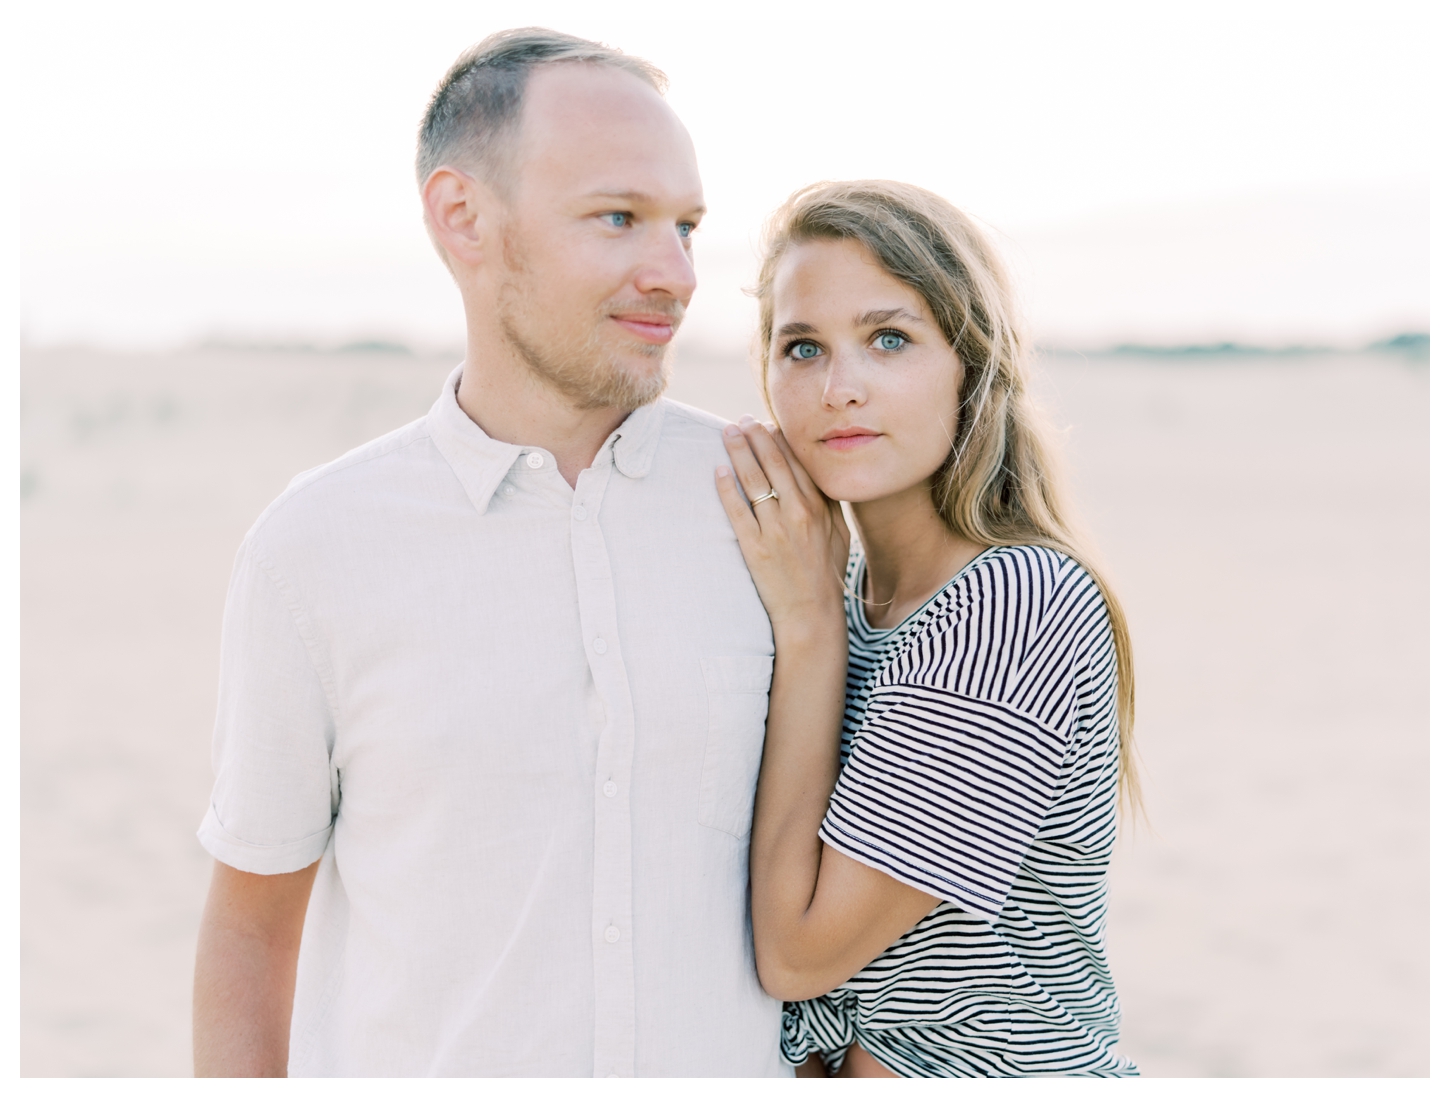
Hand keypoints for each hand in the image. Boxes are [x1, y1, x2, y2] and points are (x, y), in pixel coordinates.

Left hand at [715, 417, 849, 635]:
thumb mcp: (840, 535)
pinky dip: (727, 488)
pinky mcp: (755, 547)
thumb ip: (830, 504)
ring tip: (727, 433)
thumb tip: (820, 475)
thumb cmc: (826, 574)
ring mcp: (776, 529)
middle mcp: (798, 513)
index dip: (781, 440)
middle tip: (742, 419)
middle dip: (756, 436)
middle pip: (774, 463)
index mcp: (819, 507)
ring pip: (754, 480)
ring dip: (739, 452)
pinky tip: (719, 470)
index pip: (798, 462)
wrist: (812, 612)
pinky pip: (737, 510)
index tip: (768, 424)